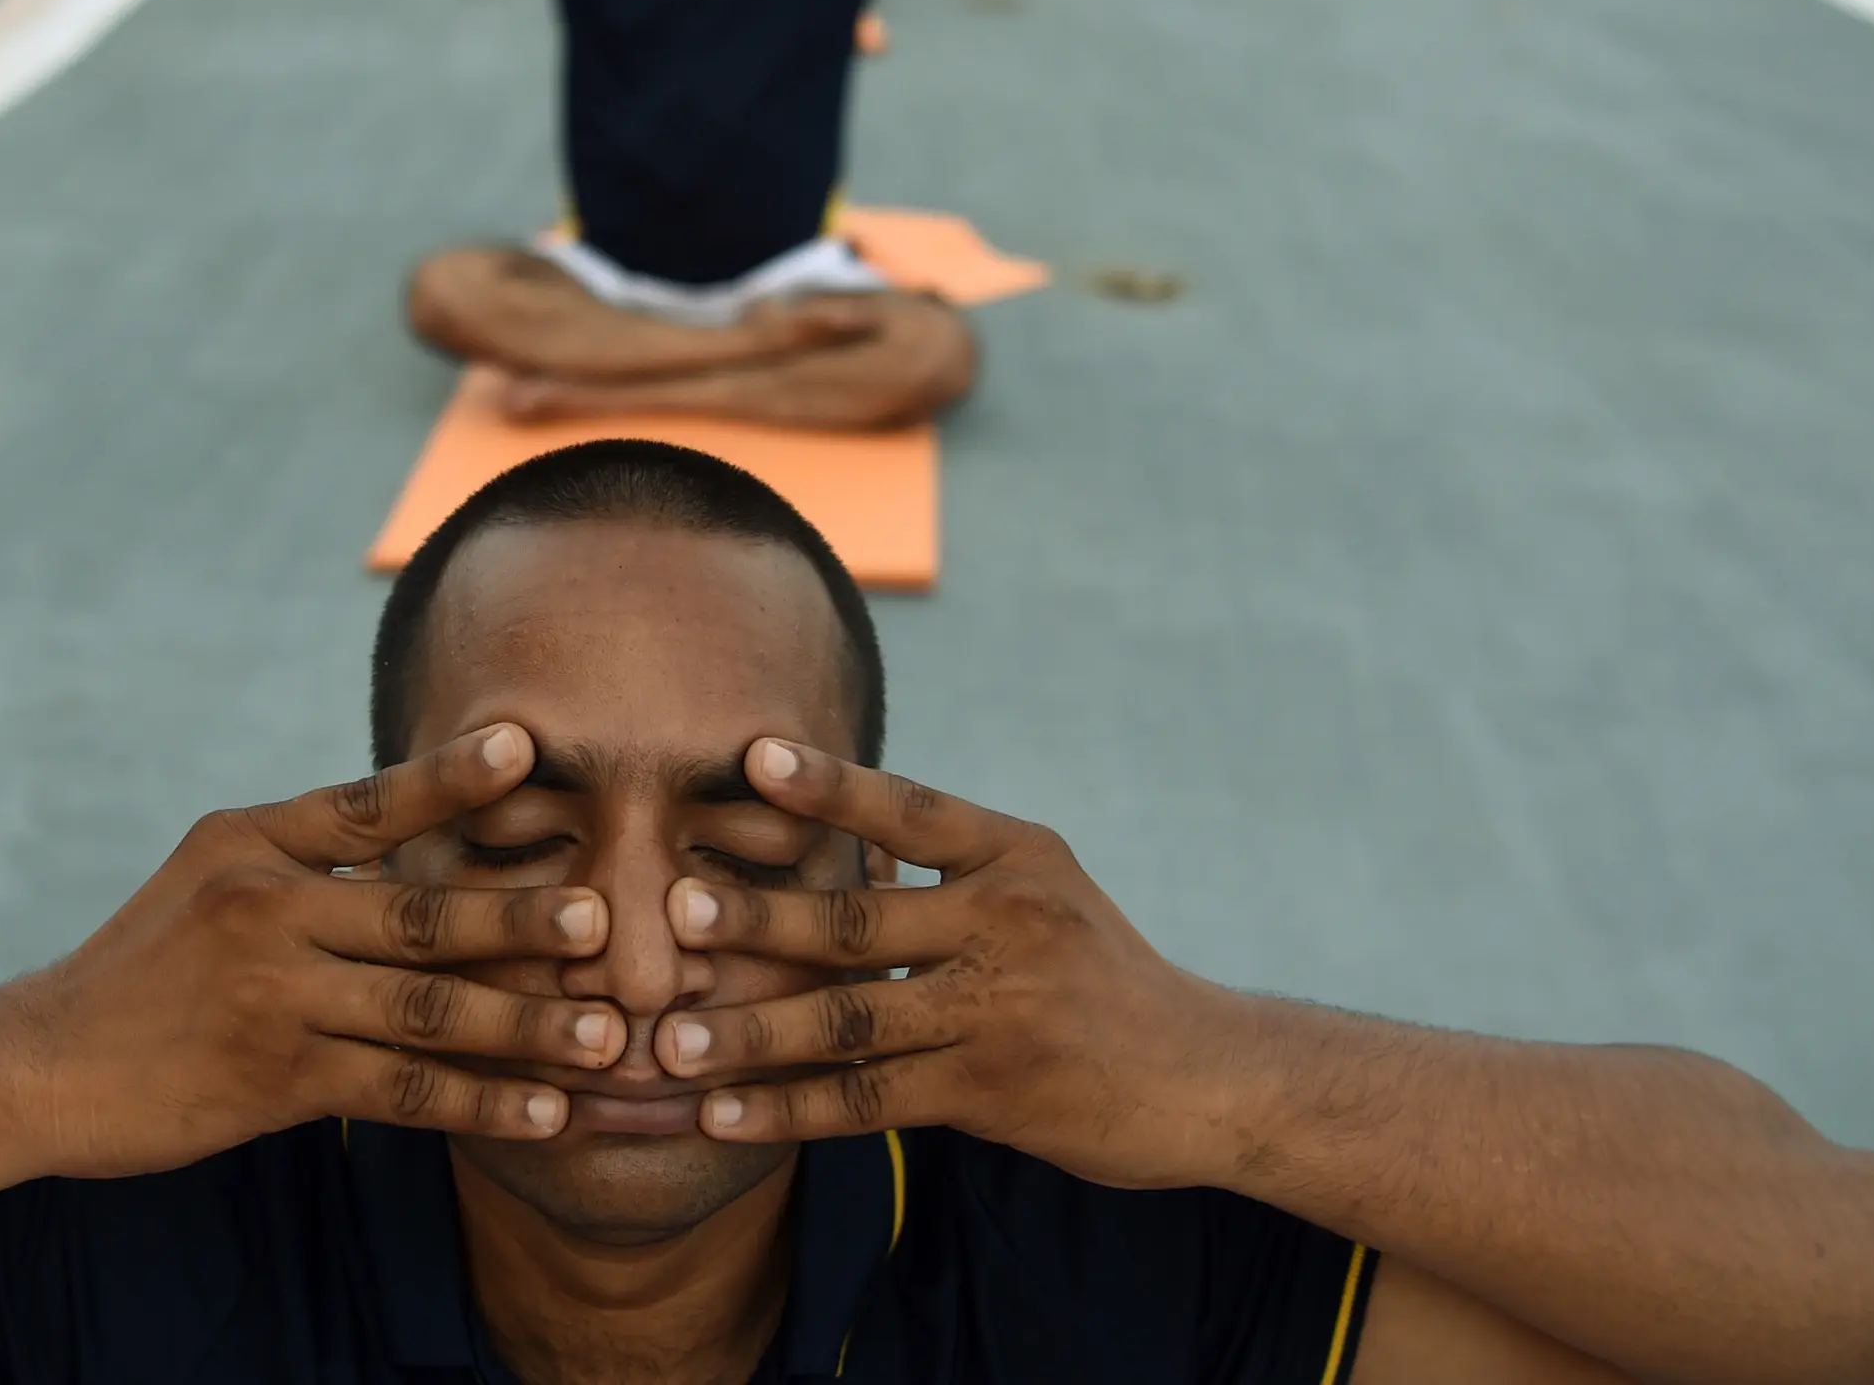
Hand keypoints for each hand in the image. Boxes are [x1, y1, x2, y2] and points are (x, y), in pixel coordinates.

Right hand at [18, 725, 620, 1179]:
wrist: (40, 1064)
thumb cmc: (141, 971)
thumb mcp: (205, 878)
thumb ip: (301, 859)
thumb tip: (416, 834)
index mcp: (251, 845)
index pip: (365, 803)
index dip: (447, 776)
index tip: (525, 746)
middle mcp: (264, 908)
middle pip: (417, 911)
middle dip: (518, 917)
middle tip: (602, 921)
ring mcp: (272, 995)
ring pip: (426, 1008)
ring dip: (527, 1024)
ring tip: (608, 1035)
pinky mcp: (277, 1077)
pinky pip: (404, 1089)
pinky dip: (481, 1101)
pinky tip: (544, 1111)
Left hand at [655, 740, 1240, 1190]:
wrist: (1204, 1073)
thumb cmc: (1100, 975)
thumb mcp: (1045, 893)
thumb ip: (952, 875)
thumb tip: (837, 848)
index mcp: (1016, 855)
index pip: (909, 810)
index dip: (831, 784)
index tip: (754, 756)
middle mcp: (1008, 920)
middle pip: (859, 919)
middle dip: (760, 917)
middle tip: (674, 910)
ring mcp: (999, 1009)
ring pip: (850, 1019)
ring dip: (752, 1032)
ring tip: (670, 1043)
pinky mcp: (990, 1089)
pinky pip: (867, 1099)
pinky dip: (789, 1110)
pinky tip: (725, 1117)